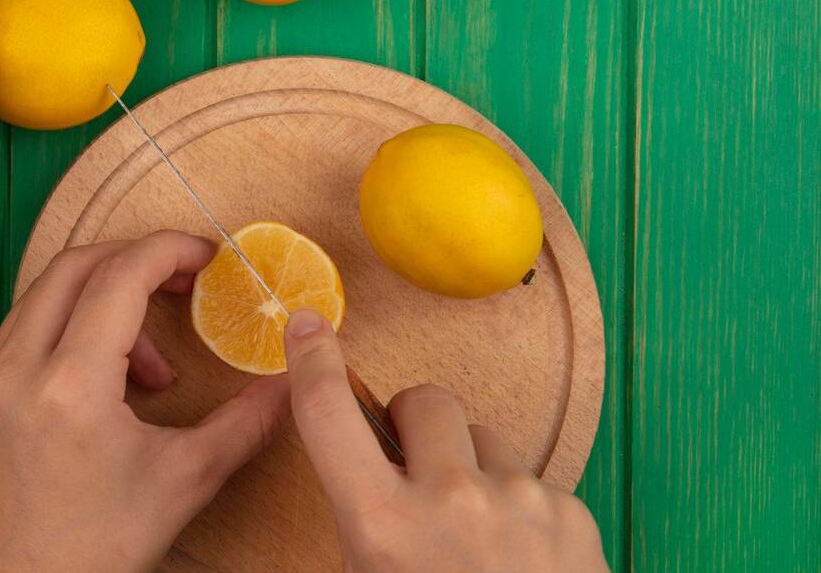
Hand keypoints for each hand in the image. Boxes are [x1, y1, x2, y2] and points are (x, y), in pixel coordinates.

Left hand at [0, 230, 290, 571]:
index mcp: (71, 385)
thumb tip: (291, 386)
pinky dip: (62, 335)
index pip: (120, 276)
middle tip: (179, 286)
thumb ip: (244, 425)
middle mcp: (15, 371)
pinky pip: (17, 336)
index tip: (205, 258)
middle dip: (133, 262)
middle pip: (74, 267)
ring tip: (144, 366)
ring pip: (41, 299)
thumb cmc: (98, 547)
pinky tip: (96, 383)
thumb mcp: (184, 482)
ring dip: (98, 304)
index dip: (168, 252)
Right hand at [283, 308, 609, 571]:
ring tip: (475, 535)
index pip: (328, 413)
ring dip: (473, 469)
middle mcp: (448, 499)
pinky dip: (520, 506)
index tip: (308, 328)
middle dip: (416, 428)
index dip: (312, 362)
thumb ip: (363, 518)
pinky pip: (532, 478)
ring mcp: (517, 501)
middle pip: (424, 402)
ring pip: (485, 439)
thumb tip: (363, 459)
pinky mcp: (569, 511)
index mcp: (380, 524)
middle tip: (416, 475)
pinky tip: (518, 558)